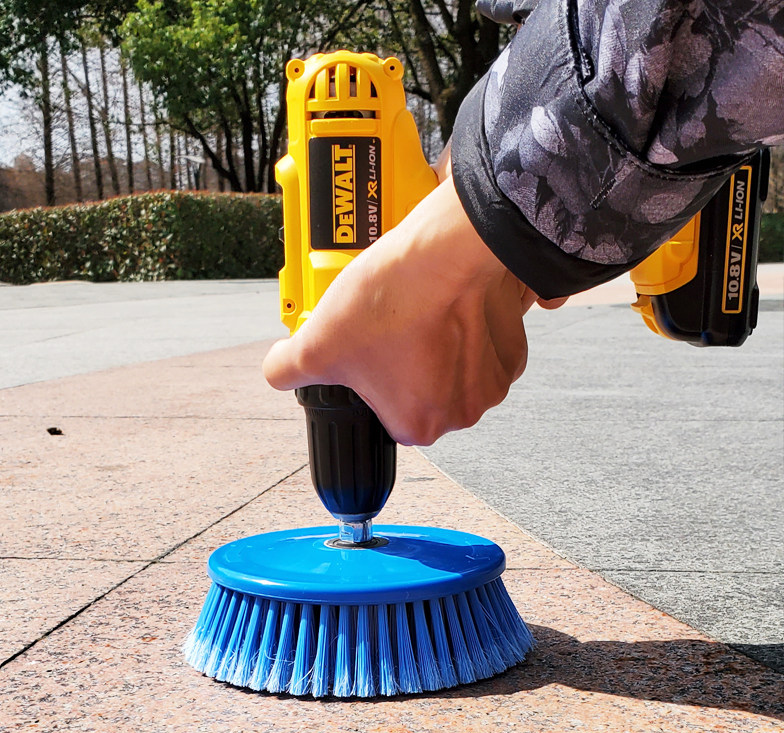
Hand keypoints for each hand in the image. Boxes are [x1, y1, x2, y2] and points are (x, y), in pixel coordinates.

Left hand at [263, 175, 555, 445]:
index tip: (368, 355)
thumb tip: (279, 371)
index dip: (372, 382)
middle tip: (390, 325)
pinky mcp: (513, 344)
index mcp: (417, 424)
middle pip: (425, 392)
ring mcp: (493, 380)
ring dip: (440, 346)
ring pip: (457, 368)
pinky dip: (469, 328)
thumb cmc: (391, 301)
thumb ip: (287, 369)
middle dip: (408, 363)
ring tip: (416, 309)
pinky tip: (447, 301)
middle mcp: (462, 412)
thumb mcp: (316, 341)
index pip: (387, 414)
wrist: (446, 248)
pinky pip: (485, 345)